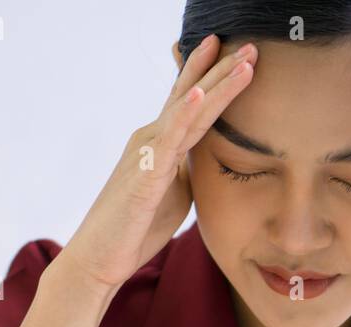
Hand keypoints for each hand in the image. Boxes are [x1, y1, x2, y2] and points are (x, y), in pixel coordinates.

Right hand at [61, 35, 256, 289]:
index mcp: (160, 145)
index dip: (211, 76)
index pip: (190, 103)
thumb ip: (189, 170)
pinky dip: (184, 114)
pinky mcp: (144, 173)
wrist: (100, 258)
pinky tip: (200, 93)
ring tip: (243, 60)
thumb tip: (208, 160)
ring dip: (216, 84)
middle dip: (221, 69)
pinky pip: (168, 139)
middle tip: (250, 44)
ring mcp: (147, 153)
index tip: (235, 51)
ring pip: (188, 111)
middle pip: (192, 97)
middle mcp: (152, 139)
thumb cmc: (135, 228)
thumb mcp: (174, 193)